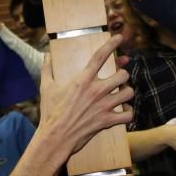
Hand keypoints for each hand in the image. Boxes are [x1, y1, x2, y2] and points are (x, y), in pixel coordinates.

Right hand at [38, 34, 133, 155]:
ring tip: (123, 93)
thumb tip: (46, 55)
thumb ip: (47, 69)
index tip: (119, 37)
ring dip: (127, 92)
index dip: (111, 44)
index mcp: (82, 80)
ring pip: (128, 93)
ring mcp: (104, 106)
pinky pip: (128, 115)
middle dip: (123, 74)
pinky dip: (129, 113)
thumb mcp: (46, 87)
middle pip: (122, 75)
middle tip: (119, 78)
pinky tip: (125, 111)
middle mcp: (96, 91)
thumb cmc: (50, 112)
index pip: (100, 56)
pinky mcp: (107, 121)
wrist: (55, 137)